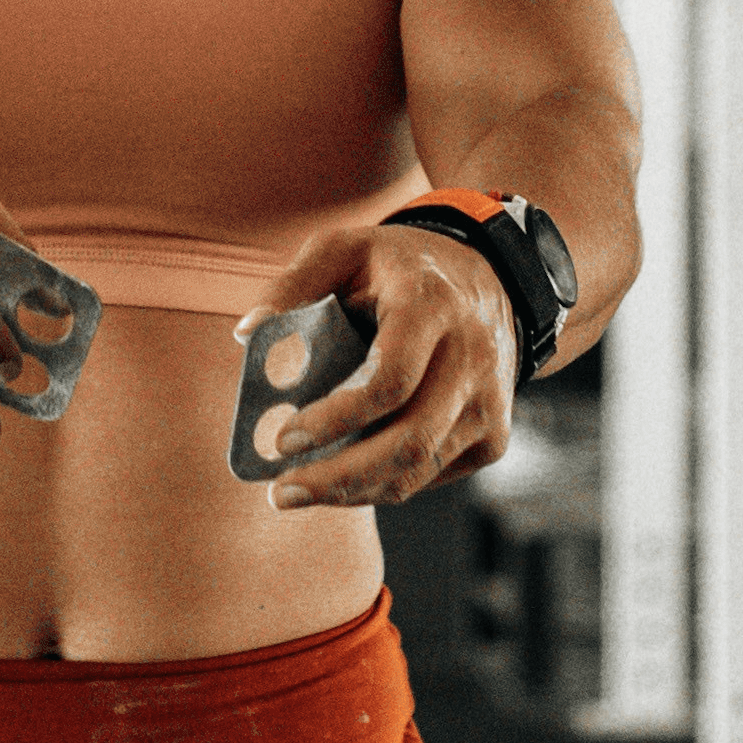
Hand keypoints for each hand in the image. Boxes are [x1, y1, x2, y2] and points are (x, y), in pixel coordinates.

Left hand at [232, 222, 518, 507]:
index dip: (336, 418)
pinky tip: (344, 481)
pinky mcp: (494, 434)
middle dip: (338, 477)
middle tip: (280, 492)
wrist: (490, 277)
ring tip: (299, 493)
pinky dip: (383, 486)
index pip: (391, 380)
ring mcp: (489, 401)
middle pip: (409, 441)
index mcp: (431, 306)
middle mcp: (472, 357)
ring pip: (420, 469)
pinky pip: (433, 476)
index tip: (283, 439)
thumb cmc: (401, 266)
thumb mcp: (346, 249)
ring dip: (354, 492)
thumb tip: (248, 332)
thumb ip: (293, 285)